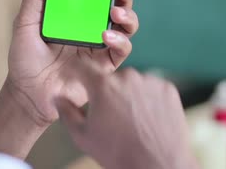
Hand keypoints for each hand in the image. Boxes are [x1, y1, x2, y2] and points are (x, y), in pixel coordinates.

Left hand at [5, 0, 138, 126]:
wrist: (26, 94)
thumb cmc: (23, 58)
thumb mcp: (24, 23)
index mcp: (73, 14)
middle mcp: (89, 27)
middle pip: (116, 4)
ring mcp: (98, 46)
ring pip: (126, 26)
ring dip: (127, 15)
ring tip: (116, 12)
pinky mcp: (103, 66)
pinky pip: (121, 50)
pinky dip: (120, 41)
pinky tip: (107, 36)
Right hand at [57, 64, 197, 168]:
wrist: (159, 165)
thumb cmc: (120, 153)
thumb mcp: (83, 136)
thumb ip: (66, 112)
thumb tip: (58, 98)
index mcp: (102, 85)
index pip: (83, 67)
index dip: (79, 73)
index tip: (79, 79)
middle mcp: (127, 76)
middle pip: (111, 78)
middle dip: (108, 91)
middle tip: (111, 115)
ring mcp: (150, 81)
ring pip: (132, 82)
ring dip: (129, 94)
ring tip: (132, 120)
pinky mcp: (167, 88)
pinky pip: (152, 87)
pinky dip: (148, 98)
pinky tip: (147, 118)